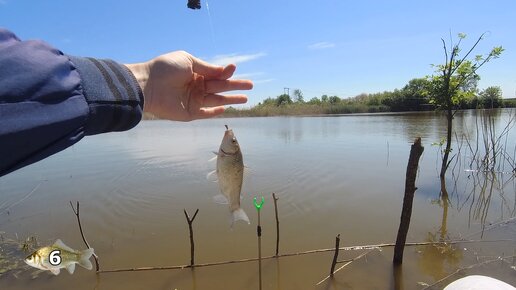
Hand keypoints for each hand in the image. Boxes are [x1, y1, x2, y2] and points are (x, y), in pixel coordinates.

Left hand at [125, 51, 252, 120]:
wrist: (147, 85)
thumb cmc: (165, 69)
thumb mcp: (189, 61)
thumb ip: (208, 68)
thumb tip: (225, 70)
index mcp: (195, 73)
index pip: (215, 74)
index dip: (226, 72)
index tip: (234, 68)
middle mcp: (195, 87)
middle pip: (219, 87)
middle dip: (235, 86)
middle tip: (250, 86)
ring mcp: (193, 101)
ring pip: (216, 100)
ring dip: (231, 99)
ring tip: (245, 98)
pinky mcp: (189, 114)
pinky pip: (206, 113)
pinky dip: (215, 112)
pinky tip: (225, 107)